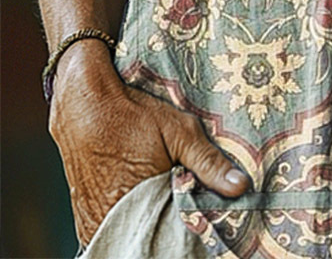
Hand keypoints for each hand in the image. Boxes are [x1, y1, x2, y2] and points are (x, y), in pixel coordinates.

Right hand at [48, 39, 250, 248]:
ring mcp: (95, 221)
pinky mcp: (84, 217)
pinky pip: (111, 232)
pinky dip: (128, 224)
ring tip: (162, 202)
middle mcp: (113, 219)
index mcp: (140, 204)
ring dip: (147, 225)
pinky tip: (141, 205)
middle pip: (151, 237)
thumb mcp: (178, 131)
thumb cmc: (132, 114)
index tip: (206, 218)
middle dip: (170, 227)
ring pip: (131, 236)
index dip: (190, 227)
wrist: (83, 102)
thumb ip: (208, 162)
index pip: (173, 235)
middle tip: (184, 206)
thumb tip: (240, 187)